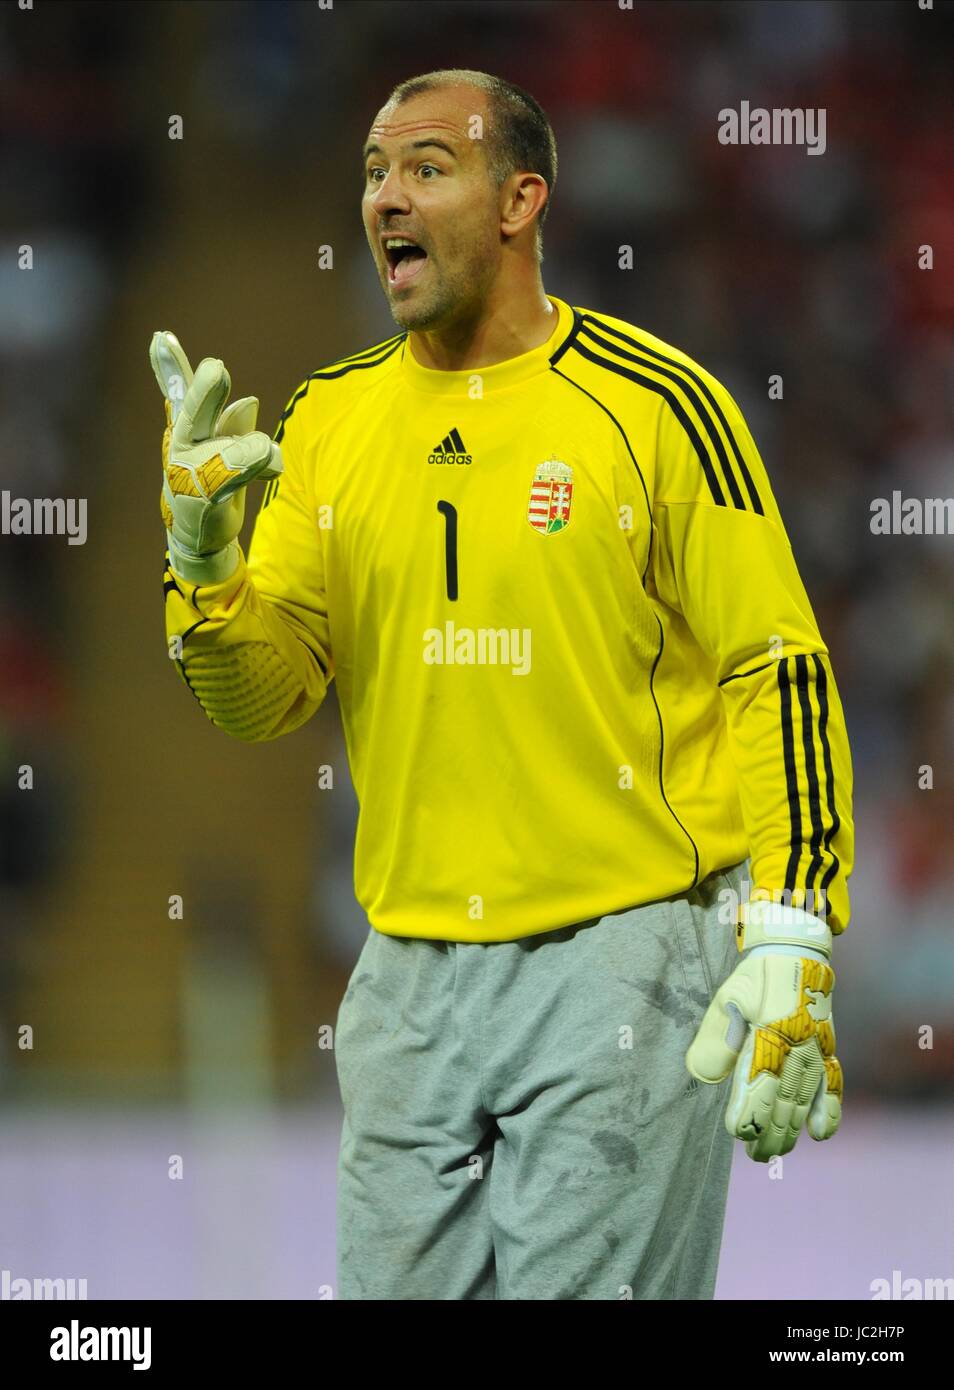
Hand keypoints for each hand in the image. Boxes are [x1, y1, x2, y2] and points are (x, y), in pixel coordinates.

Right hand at [149, 330, 281, 582]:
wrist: (200, 534)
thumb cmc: (213, 484)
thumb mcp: (225, 446)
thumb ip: (234, 422)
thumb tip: (249, 402)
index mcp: (187, 429)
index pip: (180, 392)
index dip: (170, 367)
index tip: (161, 338)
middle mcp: (182, 447)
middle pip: (193, 414)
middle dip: (205, 392)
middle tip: (217, 368)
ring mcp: (188, 474)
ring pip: (220, 450)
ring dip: (246, 447)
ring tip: (264, 449)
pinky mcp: (203, 498)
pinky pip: (231, 478)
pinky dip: (254, 465)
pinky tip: (271, 461)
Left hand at [685, 901, 842, 1161]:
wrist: (796, 953)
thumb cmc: (753, 979)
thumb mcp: (726, 999)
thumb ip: (715, 1038)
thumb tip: (703, 1076)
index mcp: (770, 1033)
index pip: (759, 1084)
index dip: (749, 1111)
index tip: (737, 1131)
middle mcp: (797, 1048)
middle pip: (783, 1102)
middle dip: (768, 1132)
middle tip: (753, 1154)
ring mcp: (816, 1052)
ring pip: (804, 1102)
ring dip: (790, 1130)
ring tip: (774, 1152)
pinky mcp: (828, 1051)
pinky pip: (833, 1087)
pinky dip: (828, 1112)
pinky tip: (819, 1135)